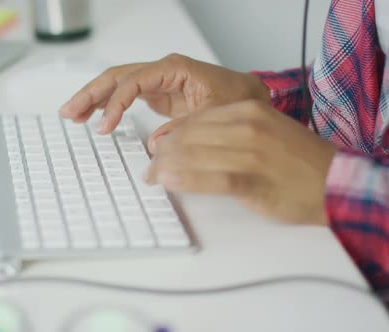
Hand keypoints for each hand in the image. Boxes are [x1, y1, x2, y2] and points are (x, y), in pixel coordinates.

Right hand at [59, 53, 270, 133]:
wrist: (250, 99)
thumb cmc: (238, 98)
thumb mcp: (216, 115)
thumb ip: (185, 128)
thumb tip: (156, 144)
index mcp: (174, 69)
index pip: (133, 82)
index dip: (115, 103)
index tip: (104, 126)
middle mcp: (162, 72)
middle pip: (116, 77)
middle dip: (90, 93)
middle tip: (68, 111)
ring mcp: (158, 83)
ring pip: (116, 85)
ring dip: (93, 99)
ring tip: (71, 115)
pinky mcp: (158, 95)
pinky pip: (125, 97)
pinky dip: (108, 106)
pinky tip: (94, 116)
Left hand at [144, 100, 337, 224]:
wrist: (337, 183)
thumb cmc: (298, 160)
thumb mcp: (264, 129)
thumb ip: (228, 129)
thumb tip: (188, 139)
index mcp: (249, 110)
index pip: (194, 120)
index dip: (169, 136)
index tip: (157, 149)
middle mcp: (248, 126)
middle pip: (188, 137)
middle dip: (162, 154)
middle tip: (151, 167)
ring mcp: (251, 153)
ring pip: (194, 155)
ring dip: (166, 168)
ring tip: (154, 177)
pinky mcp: (254, 181)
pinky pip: (212, 178)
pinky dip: (186, 179)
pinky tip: (168, 182)